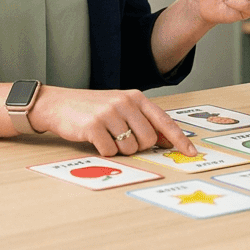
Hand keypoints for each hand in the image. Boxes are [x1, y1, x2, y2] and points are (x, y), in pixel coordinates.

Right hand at [28, 86, 197, 157]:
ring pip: (129, 148)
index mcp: (135, 97)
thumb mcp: (120, 106)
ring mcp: (109, 113)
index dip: (179, 139)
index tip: (192, 152)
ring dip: (119, 149)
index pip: (164, 121)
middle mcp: (125, 102)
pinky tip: (94, 139)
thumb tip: (166, 140)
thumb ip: (142, 119)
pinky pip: (110, 152)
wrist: (58, 104)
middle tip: (121, 138)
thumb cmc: (92, 108)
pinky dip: (104, 151)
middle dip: (137, 146)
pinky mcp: (94, 126)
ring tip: (106, 135)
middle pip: (147, 139)